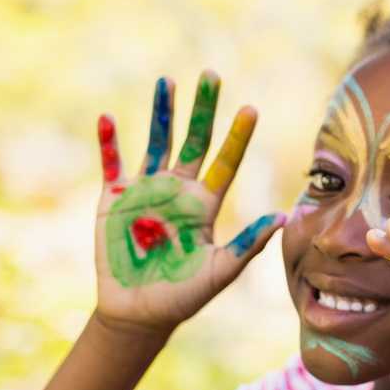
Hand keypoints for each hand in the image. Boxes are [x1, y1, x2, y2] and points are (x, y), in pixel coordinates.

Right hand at [94, 73, 282, 332]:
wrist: (139, 313)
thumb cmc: (183, 296)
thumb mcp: (219, 271)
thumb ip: (247, 245)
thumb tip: (281, 216)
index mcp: (205, 204)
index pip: (225, 162)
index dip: (237, 136)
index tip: (251, 108)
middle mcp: (178, 190)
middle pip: (193, 141)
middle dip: (202, 109)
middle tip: (211, 76)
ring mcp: (145, 191)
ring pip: (156, 143)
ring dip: (162, 113)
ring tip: (167, 82)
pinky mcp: (113, 200)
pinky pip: (111, 165)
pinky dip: (109, 143)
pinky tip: (109, 118)